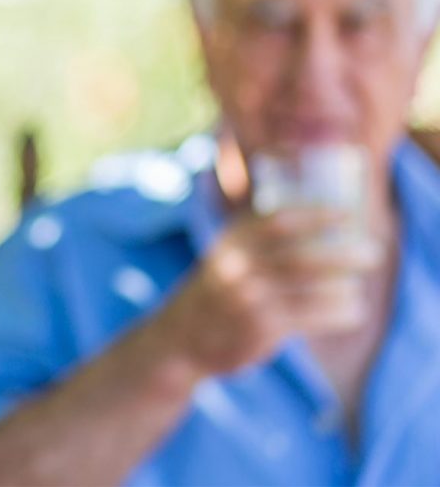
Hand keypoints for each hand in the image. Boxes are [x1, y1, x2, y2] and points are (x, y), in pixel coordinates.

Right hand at [148, 208, 382, 376]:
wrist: (179, 338)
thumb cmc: (216, 293)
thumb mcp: (226, 255)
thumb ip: (258, 237)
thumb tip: (313, 217)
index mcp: (232, 241)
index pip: (279, 220)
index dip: (317, 214)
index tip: (348, 213)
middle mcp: (238, 266)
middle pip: (300, 256)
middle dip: (342, 253)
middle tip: (373, 252)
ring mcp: (247, 298)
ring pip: (307, 289)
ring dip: (342, 287)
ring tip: (359, 288)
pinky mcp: (258, 327)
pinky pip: (307, 318)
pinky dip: (334, 313)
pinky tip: (351, 311)